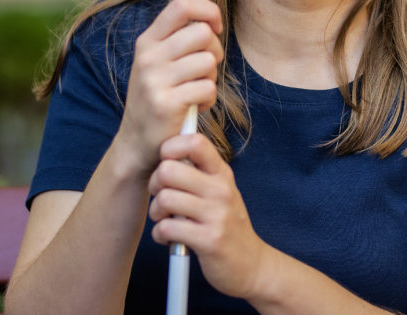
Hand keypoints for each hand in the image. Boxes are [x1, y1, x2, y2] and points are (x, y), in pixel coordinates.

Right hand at [116, 0, 223, 175]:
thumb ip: (178, 39)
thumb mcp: (158, 63)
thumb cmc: (158, 97)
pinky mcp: (166, 104)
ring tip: (197, 90)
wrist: (137, 142)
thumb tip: (209, 16)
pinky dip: (208, 100)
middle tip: (207, 68)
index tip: (216, 25)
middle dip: (215, 50)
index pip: (182, 5)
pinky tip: (195, 107)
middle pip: (202, 33)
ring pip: (208, 61)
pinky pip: (207, 89)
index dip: (207, 9)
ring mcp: (155, 80)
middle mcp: (148, 57)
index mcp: (148, 41)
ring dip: (211, 78)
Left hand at [148, 133, 276, 300]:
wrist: (251, 264)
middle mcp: (221, 189)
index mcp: (222, 173)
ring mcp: (216, 214)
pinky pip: (166, 228)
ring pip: (164, 199)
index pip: (195, 141)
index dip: (170, 147)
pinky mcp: (208, 240)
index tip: (166, 162)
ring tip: (166, 219)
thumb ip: (199, 172)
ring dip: (157, 213)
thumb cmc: (226, 224)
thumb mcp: (221, 191)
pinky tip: (170, 238)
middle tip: (163, 196)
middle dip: (155, 184)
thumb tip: (166, 151)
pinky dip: (160, 235)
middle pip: (169, 170)